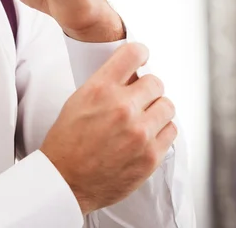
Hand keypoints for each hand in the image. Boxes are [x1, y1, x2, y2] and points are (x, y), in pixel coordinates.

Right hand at [40, 43, 176, 214]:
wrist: (65, 180)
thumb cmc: (67, 142)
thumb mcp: (77, 101)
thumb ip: (105, 85)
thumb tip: (130, 75)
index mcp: (100, 89)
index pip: (133, 53)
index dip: (140, 53)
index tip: (141, 58)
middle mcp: (122, 107)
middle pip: (156, 82)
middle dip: (147, 89)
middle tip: (139, 99)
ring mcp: (139, 132)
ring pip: (167, 106)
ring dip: (157, 110)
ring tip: (143, 119)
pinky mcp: (151, 155)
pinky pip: (171, 130)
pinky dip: (161, 131)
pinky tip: (146, 136)